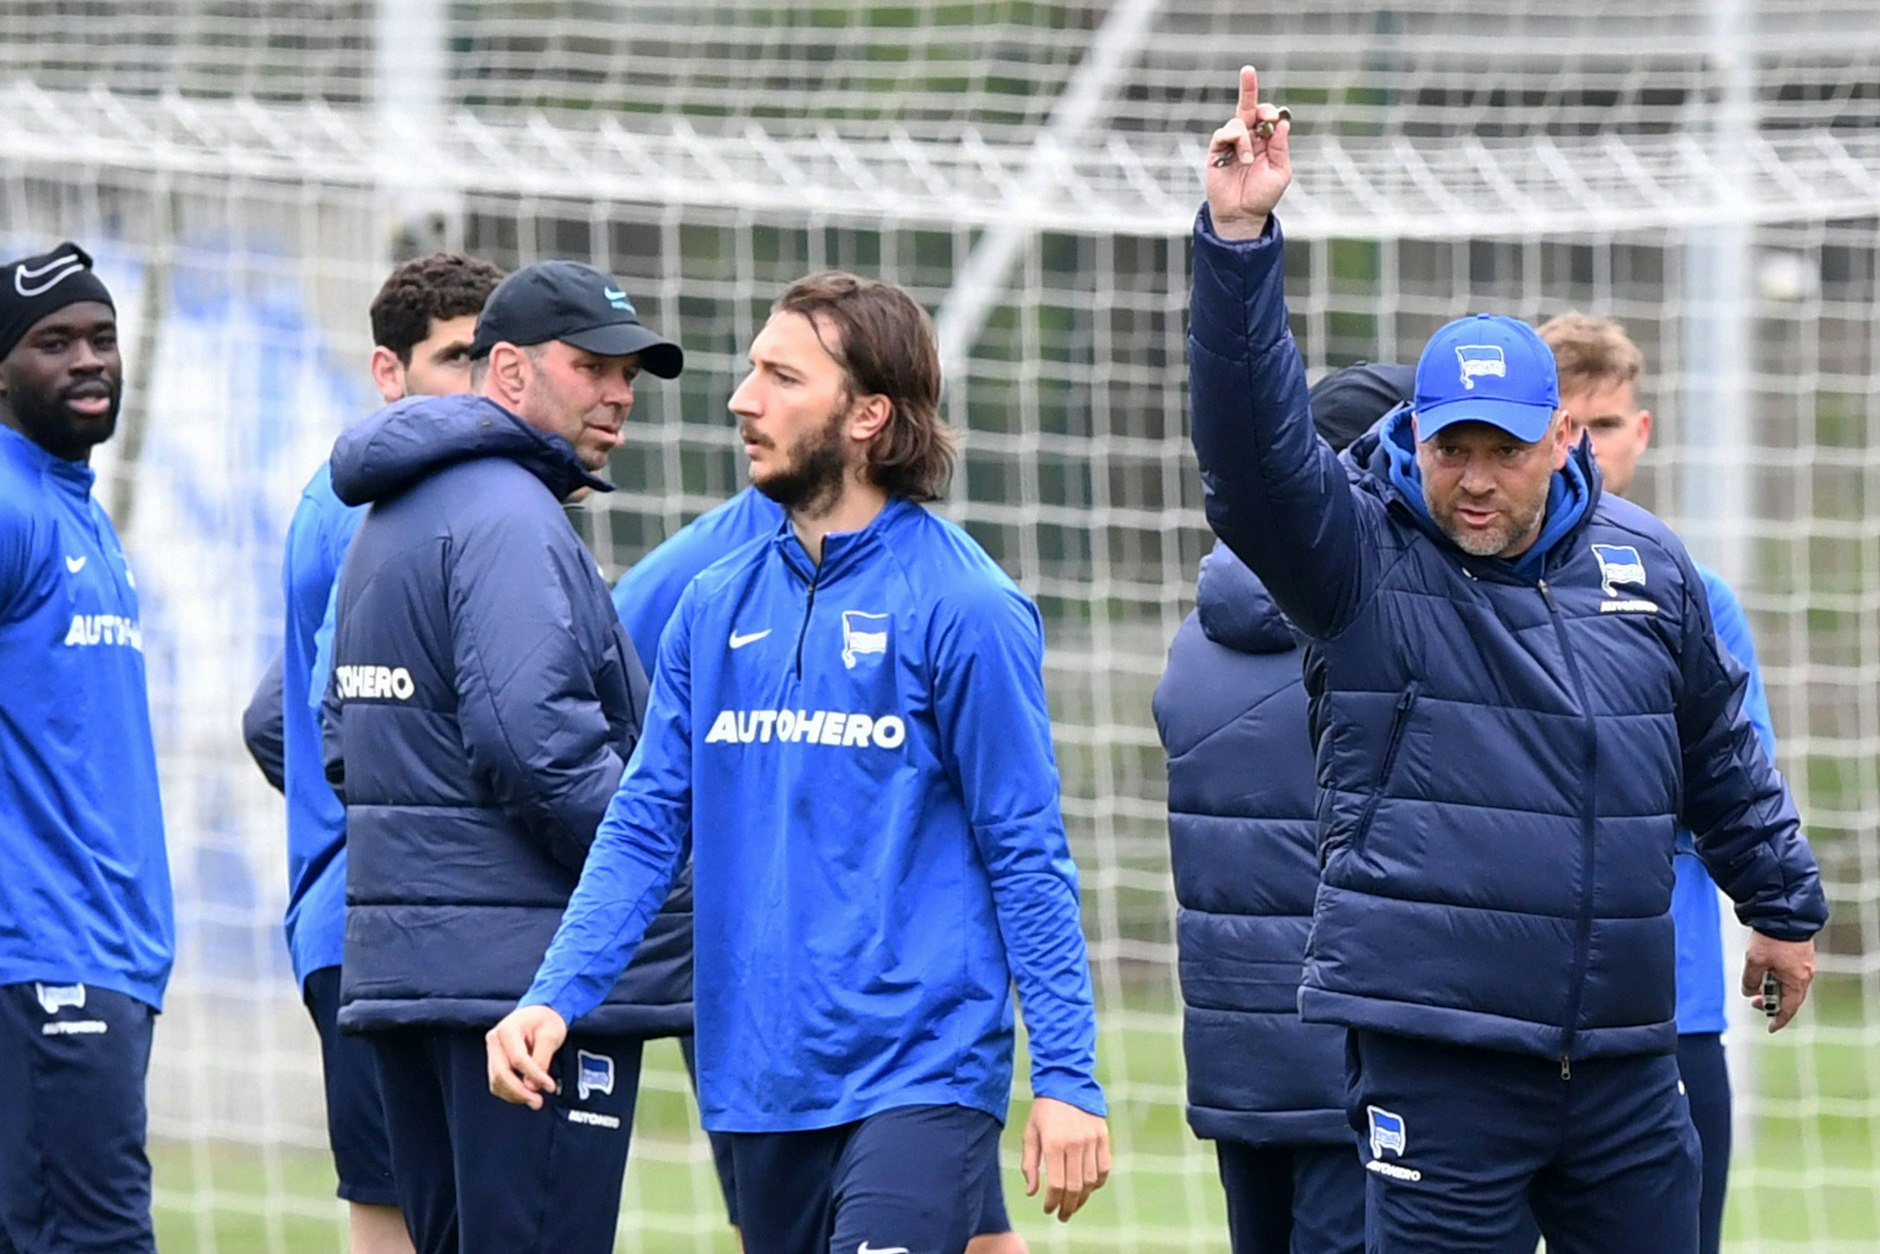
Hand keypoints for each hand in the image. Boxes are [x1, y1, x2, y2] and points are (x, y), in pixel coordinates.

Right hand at [485, 1005, 567, 1107]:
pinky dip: (511, 1092)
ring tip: (535, 1100)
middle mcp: (494, 1040)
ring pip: (497, 1082)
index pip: (518, 1059)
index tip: (550, 1087)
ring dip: (515, 1095)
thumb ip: (541, 1059)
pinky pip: (498, 1083)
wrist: (539, 1014)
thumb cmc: (546, 1021)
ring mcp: (492, 1051)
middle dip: (520, 1092)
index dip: (534, 1076)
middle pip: (502, 1074)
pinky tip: (526, 1094)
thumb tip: (531, 1086)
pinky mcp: (494, 1062)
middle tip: (538, 1102)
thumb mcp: (551, 1035)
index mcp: (507, 1029)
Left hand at [1021, 1096, 1110, 1221]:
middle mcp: (1075, 1143)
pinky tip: (1088, 1188)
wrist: (1066, 1082)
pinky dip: (1098, 1182)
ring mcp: (1091, 1140)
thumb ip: (1030, 1164)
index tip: (1048, 1209)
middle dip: (1069, 1206)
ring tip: (1074, 1205)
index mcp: (1054, 1143)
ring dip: (1083, 1198)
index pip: (1057, 1184)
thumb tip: (1032, 1193)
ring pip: (1091, 1181)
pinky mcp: (1103, 1136)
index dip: (1052, 1202)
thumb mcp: (1030, 1134)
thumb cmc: (1043, 1110)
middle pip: (1076, 1187)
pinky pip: (1104, 1167)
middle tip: (1063, 1216)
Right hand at [1206, 65, 1292, 240]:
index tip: (1274, 119)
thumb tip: (1282, 123)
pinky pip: (1222, 133)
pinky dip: (1233, 140)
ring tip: (1247, 160)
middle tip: (1248, 71)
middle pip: (1248, 106)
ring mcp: (1231, 144)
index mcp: (1266, 141)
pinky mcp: (1217, 151)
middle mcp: (1249, 138)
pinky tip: (1240, 158)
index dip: (1270, 111)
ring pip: (1237, 121)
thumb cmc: (1263, 196)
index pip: (1267, 116)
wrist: (1242, 215)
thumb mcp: (1281, 172)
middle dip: (1248, 85)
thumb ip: (1281, 147)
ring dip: (1245, 137)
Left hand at [1742, 932, 1816, 1032]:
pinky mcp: (1801, 954)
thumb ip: (1751, 980)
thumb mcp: (1754, 961)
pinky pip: (1791, 973)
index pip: (1790, 1008)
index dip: (1779, 1019)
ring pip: (1790, 985)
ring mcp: (1805, 964)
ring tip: (1756, 983)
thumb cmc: (1772, 939)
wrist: (1785, 914)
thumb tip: (1749, 992)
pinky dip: (1778, 977)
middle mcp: (1805, 974)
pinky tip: (1766, 970)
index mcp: (1797, 980)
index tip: (1771, 1027)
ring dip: (1773, 988)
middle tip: (1755, 1001)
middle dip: (1772, 1002)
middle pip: (1790, 997)